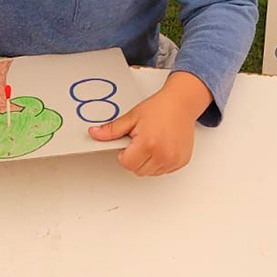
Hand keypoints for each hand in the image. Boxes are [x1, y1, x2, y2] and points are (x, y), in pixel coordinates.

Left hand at [88, 71, 209, 175]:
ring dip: (147, 162)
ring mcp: (173, 160)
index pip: (126, 163)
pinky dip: (160, 162)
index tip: (128, 143)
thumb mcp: (132, 117)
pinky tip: (162, 146)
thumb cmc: (159, 108)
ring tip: (152, 142)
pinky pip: (164, 170)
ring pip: (150, 173)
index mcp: (148, 144)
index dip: (123, 154)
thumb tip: (95, 134)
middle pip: (138, 170)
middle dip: (135, 158)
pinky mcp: (181, 161)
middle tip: (141, 140)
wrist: (181, 103)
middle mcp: (163, 154)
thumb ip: (112, 130)